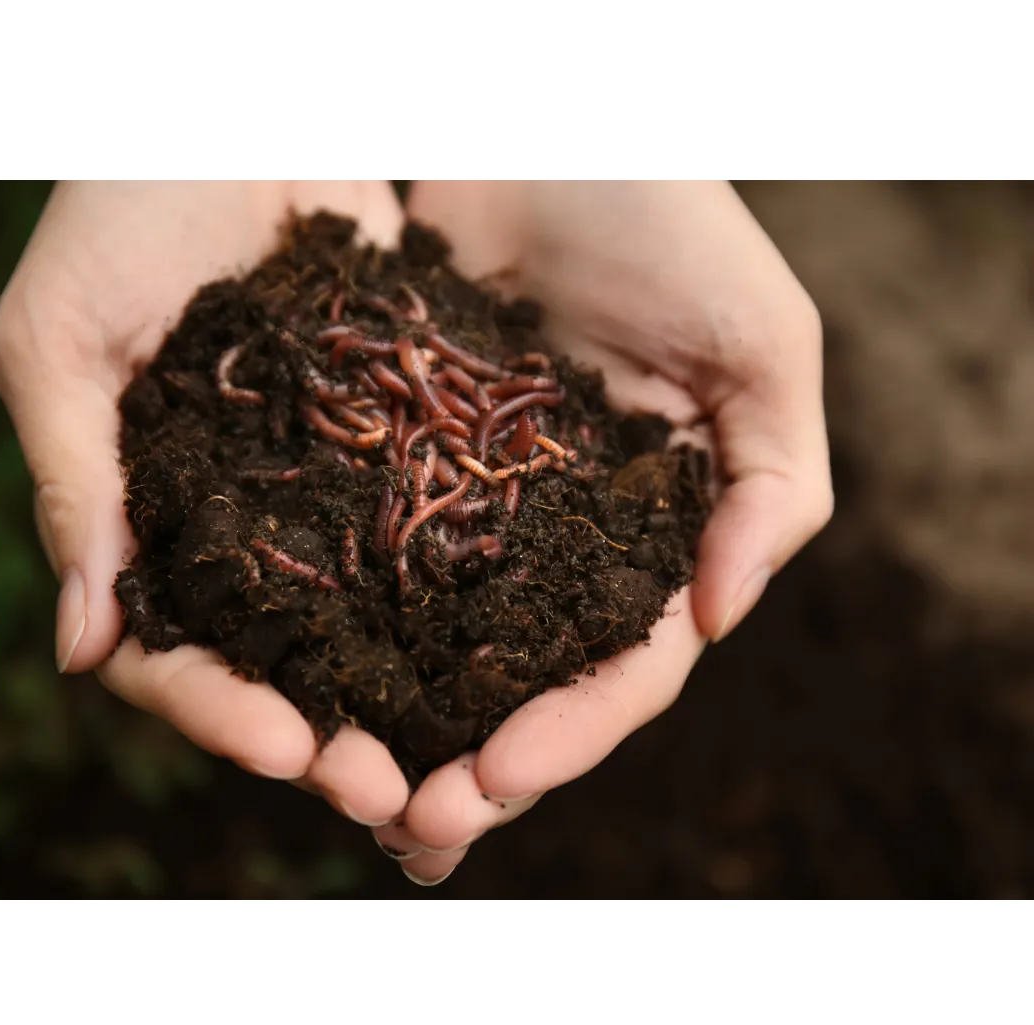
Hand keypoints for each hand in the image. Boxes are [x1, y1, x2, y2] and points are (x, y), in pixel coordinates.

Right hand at [0, 178, 413, 827]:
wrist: (234, 128)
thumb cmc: (121, 212)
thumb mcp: (65, 340)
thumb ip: (77, 482)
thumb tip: (75, 645)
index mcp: (149, 523)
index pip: (170, 653)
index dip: (219, 710)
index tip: (286, 750)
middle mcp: (241, 530)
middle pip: (282, 662)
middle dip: (331, 734)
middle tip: (395, 795)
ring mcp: (321, 497)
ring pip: (364, 623)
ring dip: (408, 696)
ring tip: (464, 759)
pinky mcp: (394, 450)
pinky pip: (428, 535)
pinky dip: (462, 598)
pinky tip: (512, 647)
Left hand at [373, 178, 832, 884]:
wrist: (553, 140)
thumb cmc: (677, 226)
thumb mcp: (762, 347)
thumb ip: (771, 485)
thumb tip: (721, 619)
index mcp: (666, 533)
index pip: (630, 661)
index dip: (575, 728)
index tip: (502, 776)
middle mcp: (579, 540)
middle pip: (535, 677)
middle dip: (483, 760)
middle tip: (414, 829)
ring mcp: (495, 510)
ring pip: (453, 641)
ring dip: (409, 722)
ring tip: (352, 791)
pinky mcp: (418, 467)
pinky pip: (385, 557)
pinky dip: (353, 626)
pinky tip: (309, 682)